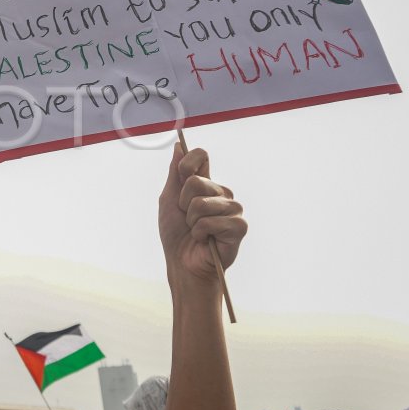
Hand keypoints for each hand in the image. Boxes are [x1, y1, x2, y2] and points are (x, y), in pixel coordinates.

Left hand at [157, 144, 245, 289]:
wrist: (183, 263)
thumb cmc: (176, 234)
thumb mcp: (169, 200)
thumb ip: (175, 174)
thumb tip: (178, 146)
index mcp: (206, 184)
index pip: (200, 155)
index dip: (186, 164)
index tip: (180, 179)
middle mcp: (222, 192)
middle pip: (196, 181)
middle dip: (183, 204)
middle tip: (188, 219)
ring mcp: (232, 209)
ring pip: (202, 203)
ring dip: (191, 221)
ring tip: (197, 231)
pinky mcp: (239, 226)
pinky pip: (211, 221)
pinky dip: (201, 232)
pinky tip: (206, 240)